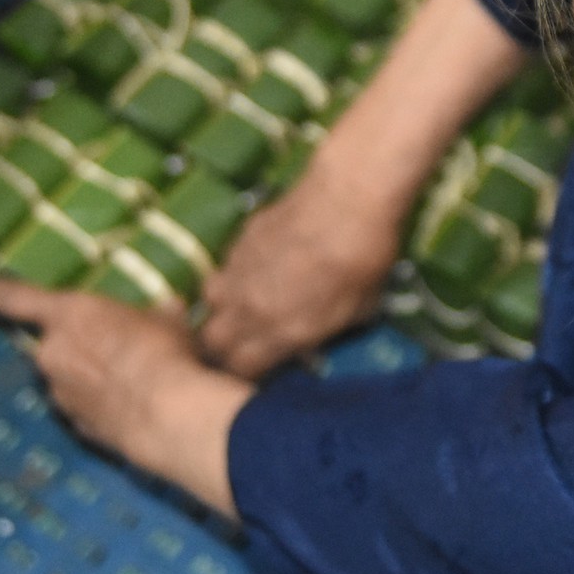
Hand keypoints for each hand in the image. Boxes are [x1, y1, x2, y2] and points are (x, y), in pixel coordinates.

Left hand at [0, 282, 251, 516]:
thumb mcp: (166, 320)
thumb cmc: (161, 350)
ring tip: (127, 382)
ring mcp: (59, 394)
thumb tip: (169, 307)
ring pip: (66, 379)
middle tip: (113, 348)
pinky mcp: (75, 426)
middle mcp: (51, 353)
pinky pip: (81, 407)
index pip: (19, 299)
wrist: (164, 414)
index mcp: (67, 315)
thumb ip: (157, 313)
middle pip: (53, 345)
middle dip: (77, 346)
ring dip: (87, 378)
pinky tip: (127, 406)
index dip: (3, 294)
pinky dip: (97, 405)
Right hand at [198, 160, 402, 378]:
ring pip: (209, 301)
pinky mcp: (238, 241)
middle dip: (223, 346)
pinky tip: (257, 265)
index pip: (241, 370)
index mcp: (281, 334)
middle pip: (213, 341)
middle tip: (243, 341)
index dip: (247, 374)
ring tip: (241, 304)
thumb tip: (315, 334)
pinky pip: (224, 266)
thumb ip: (325, 330)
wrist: (347, 200)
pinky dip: (234, 273)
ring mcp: (238, 273)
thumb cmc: (364, 260)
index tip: (259, 369)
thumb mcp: (358, 312)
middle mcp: (249, 309)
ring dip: (221, 307)